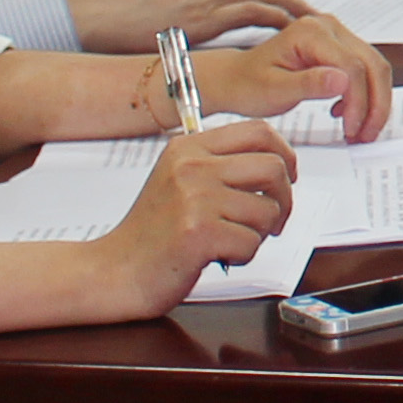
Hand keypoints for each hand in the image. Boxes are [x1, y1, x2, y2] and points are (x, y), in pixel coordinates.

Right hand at [61, 0, 293, 53]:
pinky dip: (279, 19)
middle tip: (309, 13)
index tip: (279, 1)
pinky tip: (292, 30)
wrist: (90, 12)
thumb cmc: (113, 5)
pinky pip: (257, 11)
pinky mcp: (208, 9)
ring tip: (311, 24)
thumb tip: (192, 7)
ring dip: (290, 9)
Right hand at [94, 117, 298, 310]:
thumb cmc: (152, 233)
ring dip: (258, 234)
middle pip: (273, 167)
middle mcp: (191, 166)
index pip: (258, 131)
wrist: (115, 271)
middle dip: (283, 200)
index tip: (287, 176)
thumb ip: (221, 165)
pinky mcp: (199, 233)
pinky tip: (217, 256)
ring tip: (230, 241)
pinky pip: (251, 242)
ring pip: (267, 209)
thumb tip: (279, 162)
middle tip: (271, 221)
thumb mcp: (180, 181)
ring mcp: (194, 198)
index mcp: (188, 147)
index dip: (285, 154)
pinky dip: (242, 256)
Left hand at [201, 14, 386, 141]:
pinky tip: (346, 114)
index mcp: (311, 32)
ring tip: (361, 130)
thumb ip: (308, 84)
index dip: (359, 102)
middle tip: (366, 135)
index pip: (352, 67)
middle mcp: (328, 27)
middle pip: (372, 65)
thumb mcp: (274, 90)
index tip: (352, 129)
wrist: (237, 79)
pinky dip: (366, 95)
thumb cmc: (249, 84)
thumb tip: (342, 82)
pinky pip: (367, 70)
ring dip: (375, 102)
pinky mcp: (340, 48)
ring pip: (375, 68)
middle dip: (375, 104)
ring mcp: (337, 35)